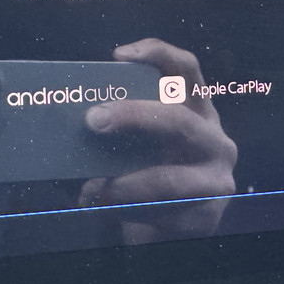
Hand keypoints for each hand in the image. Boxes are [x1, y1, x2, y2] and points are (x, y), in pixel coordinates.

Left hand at [81, 38, 237, 240]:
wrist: (170, 229)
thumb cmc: (148, 173)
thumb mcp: (142, 142)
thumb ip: (121, 126)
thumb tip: (66, 115)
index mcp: (197, 111)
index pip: (187, 70)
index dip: (158, 53)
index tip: (119, 56)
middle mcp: (215, 140)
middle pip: (178, 120)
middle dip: (132, 117)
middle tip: (93, 120)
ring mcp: (216, 180)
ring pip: (167, 180)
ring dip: (121, 185)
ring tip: (89, 189)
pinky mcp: (206, 218)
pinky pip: (160, 214)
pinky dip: (124, 212)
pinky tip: (100, 209)